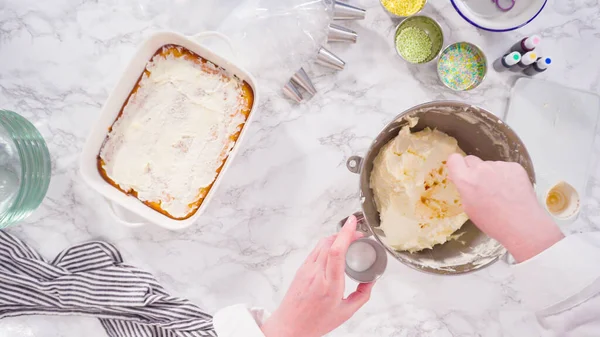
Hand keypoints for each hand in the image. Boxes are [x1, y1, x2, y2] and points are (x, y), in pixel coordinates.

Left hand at [260, 215, 374, 336]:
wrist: (290, 326)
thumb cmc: (315, 322)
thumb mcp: (345, 312)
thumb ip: (362, 295)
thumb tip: (371, 281)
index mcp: (330, 285)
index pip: (337, 252)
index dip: (345, 234)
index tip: (353, 223)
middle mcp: (316, 274)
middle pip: (329, 243)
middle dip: (345, 233)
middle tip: (358, 234)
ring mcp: (306, 270)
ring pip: (321, 244)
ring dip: (335, 237)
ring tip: (348, 240)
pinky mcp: (301, 269)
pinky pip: (316, 250)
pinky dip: (327, 245)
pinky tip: (334, 250)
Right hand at [446, 154, 563, 262]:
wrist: (523, 225)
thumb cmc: (493, 222)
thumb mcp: (469, 208)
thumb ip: (463, 190)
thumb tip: (459, 179)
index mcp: (466, 180)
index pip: (454, 159)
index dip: (456, 165)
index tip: (459, 171)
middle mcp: (481, 169)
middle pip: (471, 160)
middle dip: (472, 170)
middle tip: (479, 184)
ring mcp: (499, 166)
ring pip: (489, 165)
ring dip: (490, 174)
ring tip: (499, 191)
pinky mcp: (514, 167)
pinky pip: (504, 167)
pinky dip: (505, 175)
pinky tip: (510, 190)